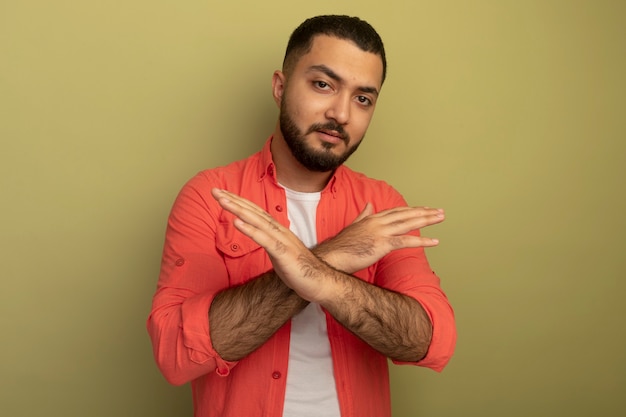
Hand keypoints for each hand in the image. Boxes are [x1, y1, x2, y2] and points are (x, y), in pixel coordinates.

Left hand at [211, 188, 332, 301]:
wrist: (319, 282)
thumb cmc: (299, 270)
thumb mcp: (279, 252)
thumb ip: (269, 241)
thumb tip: (257, 236)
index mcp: (277, 231)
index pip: (255, 212)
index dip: (238, 202)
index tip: (222, 195)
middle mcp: (278, 231)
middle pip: (253, 211)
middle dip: (233, 200)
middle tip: (214, 190)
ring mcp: (281, 240)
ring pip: (257, 221)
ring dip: (238, 209)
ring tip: (222, 201)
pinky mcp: (283, 253)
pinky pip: (264, 239)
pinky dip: (250, 230)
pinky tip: (237, 223)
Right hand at [314, 202, 444, 273]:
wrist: (332, 256)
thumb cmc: (341, 246)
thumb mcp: (353, 226)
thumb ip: (363, 215)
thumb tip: (369, 204)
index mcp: (372, 218)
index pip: (396, 211)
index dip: (412, 210)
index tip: (424, 209)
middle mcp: (378, 222)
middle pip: (406, 214)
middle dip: (424, 212)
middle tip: (439, 211)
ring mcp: (381, 232)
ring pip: (409, 223)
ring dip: (427, 220)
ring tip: (441, 218)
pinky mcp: (383, 244)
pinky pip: (406, 241)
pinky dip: (422, 241)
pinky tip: (434, 241)